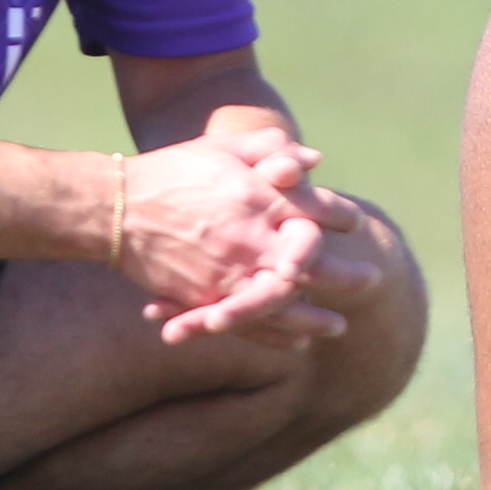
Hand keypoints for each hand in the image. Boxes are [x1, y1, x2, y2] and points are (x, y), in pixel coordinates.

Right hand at [110, 131, 356, 340]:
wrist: (117, 207)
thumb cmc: (173, 170)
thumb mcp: (224, 147)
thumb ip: (271, 148)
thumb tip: (314, 160)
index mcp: (261, 198)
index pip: (317, 212)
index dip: (341, 217)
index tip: (356, 223)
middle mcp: (251, 239)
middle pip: (312, 266)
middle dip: (346, 276)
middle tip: (373, 280)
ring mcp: (228, 273)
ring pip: (285, 306)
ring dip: (314, 319)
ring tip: (337, 326)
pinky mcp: (204, 299)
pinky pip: (249, 325)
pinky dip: (274, 336)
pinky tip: (294, 342)